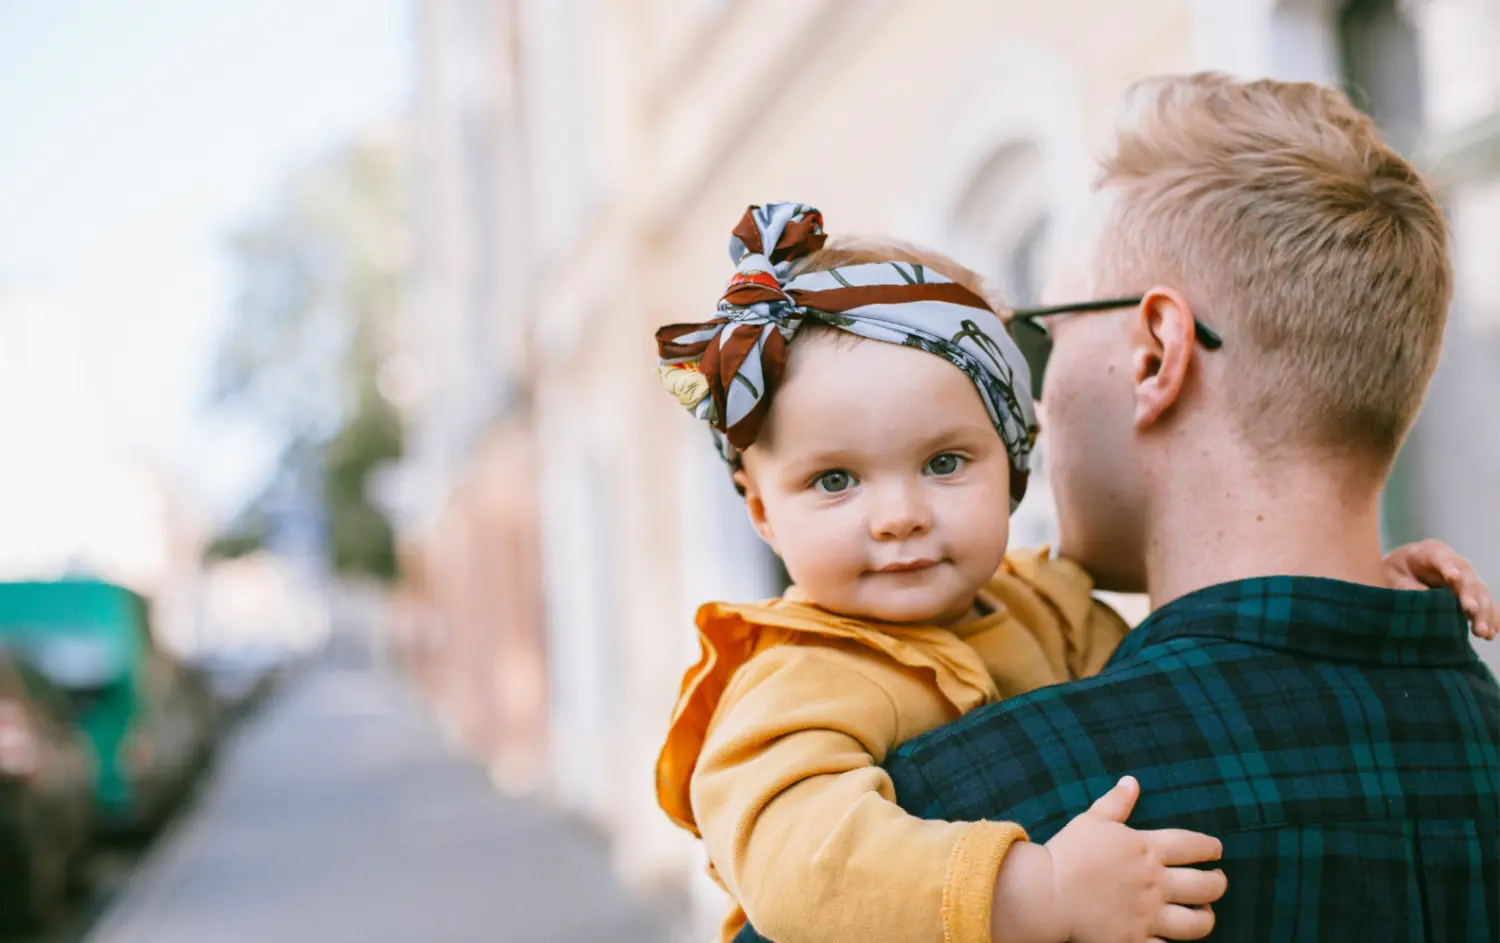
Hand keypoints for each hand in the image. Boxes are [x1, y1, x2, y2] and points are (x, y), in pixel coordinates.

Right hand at [992, 776, 1224, 942]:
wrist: (1047, 893)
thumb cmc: (1068, 853)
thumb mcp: (1092, 820)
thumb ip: (1116, 802)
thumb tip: (1132, 782)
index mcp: (1146, 849)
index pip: (1194, 846)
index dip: (1211, 847)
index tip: (1216, 850)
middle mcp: (1155, 882)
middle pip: (1206, 886)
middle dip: (1218, 883)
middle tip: (1217, 881)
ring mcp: (1148, 914)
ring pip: (1197, 923)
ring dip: (1206, 918)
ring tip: (1203, 913)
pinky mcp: (1135, 940)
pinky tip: (1171, 938)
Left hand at [1384, 539, 1496, 639]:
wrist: (1402, 570)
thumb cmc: (1395, 572)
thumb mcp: (1392, 576)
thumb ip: (1407, 586)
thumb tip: (1426, 599)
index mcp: (1431, 552)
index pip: (1441, 558)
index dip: (1448, 566)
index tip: (1453, 577)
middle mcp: (1454, 563)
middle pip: (1466, 578)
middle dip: (1470, 595)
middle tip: (1470, 611)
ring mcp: (1466, 578)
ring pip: (1479, 593)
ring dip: (1483, 612)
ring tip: (1482, 632)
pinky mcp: (1471, 594)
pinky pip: (1485, 605)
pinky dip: (1490, 618)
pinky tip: (1491, 633)